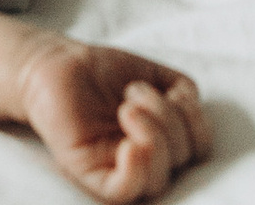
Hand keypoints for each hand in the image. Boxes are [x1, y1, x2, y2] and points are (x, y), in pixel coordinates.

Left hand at [15, 37, 210, 199]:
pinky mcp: (93, 175)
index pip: (199, 146)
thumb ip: (180, 87)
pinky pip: (124, 190)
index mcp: (164, 137)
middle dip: (168, 117)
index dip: (197, 121)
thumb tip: (192, 103)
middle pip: (182, 158)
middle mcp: (146, 158)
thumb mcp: (150, 72)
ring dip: (152, 135)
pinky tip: (128, 144)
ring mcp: (119, 169)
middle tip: (134, 93)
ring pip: (158, 178)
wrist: (55, 64)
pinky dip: (135, 171)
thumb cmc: (101, 71)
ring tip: (126, 108)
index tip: (175, 92)